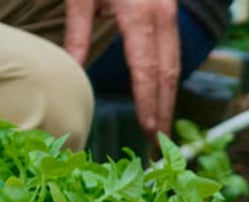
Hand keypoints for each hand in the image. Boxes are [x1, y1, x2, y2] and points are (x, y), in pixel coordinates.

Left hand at [65, 0, 179, 136]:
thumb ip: (78, 30)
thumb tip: (73, 69)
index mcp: (139, 14)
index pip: (146, 69)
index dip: (148, 102)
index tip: (148, 129)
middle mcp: (161, 16)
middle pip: (168, 73)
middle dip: (165, 110)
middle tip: (160, 142)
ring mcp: (169, 12)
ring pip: (176, 63)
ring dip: (169, 97)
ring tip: (162, 125)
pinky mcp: (170, 10)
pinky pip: (174, 50)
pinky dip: (169, 77)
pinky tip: (162, 94)